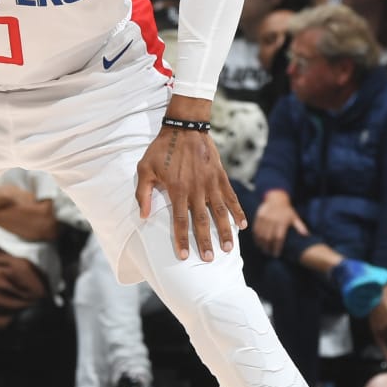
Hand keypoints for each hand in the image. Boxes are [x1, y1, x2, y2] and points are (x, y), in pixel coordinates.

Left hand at [135, 123, 246, 261]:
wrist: (185, 126)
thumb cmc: (162, 149)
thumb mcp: (145, 168)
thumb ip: (143, 193)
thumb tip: (144, 216)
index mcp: (177, 190)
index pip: (179, 221)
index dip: (182, 239)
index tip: (184, 256)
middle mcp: (196, 189)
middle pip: (202, 221)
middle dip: (205, 241)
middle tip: (210, 259)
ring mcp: (211, 183)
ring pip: (220, 212)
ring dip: (225, 231)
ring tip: (228, 249)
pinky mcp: (221, 176)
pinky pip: (231, 197)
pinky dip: (238, 211)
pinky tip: (243, 225)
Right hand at [253, 190, 294, 256]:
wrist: (276, 199)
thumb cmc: (287, 211)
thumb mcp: (294, 217)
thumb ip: (300, 227)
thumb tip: (306, 235)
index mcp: (282, 222)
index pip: (279, 238)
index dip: (277, 247)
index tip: (276, 254)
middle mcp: (273, 220)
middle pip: (268, 238)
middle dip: (268, 247)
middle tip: (269, 254)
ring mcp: (265, 218)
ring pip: (261, 234)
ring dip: (261, 244)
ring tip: (263, 250)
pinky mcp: (258, 217)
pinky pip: (256, 229)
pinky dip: (256, 237)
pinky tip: (258, 243)